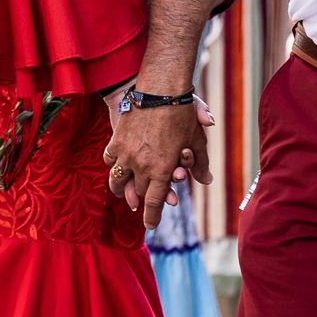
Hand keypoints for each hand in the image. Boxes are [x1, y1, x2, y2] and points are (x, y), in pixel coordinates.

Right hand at [104, 93, 213, 217]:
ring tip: (122, 192)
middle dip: (142, 197)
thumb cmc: (182, 115)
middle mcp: (142, 165)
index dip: (152, 217)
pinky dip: (113, 164)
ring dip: (121, 188)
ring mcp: (126, 154)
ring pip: (118, 180)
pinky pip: (110, 159)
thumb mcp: (196, 141)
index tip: (150, 226)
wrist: (160, 90)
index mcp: (162, 169)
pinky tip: (116, 165)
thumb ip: (201, 164)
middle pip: (138, 191)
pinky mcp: (116, 140)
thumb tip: (206, 181)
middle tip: (142, 202)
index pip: (154, 203)